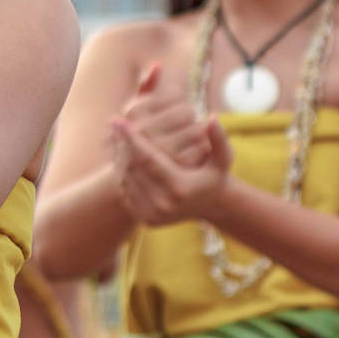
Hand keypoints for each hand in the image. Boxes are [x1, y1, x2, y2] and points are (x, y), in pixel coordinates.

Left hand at [110, 111, 233, 225]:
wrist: (211, 205)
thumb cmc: (216, 175)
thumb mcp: (223, 158)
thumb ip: (219, 139)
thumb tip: (212, 118)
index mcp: (179, 188)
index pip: (147, 159)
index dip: (133, 138)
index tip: (121, 121)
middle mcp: (164, 205)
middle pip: (133, 169)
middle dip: (122, 144)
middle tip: (115, 123)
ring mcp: (153, 215)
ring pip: (126, 179)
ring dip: (118, 155)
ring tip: (116, 135)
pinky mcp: (146, 219)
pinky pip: (126, 191)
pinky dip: (122, 171)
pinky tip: (121, 153)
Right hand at [117, 62, 207, 166]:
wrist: (145, 181)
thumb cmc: (144, 138)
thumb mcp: (138, 113)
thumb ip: (146, 87)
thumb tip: (158, 64)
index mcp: (133, 113)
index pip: (175, 94)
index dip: (178, 100)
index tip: (173, 108)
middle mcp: (144, 132)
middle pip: (187, 111)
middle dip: (188, 117)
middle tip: (183, 124)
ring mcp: (160, 151)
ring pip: (198, 130)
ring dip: (198, 133)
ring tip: (189, 139)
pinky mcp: (177, 168)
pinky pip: (203, 148)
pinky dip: (204, 149)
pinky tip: (195, 152)